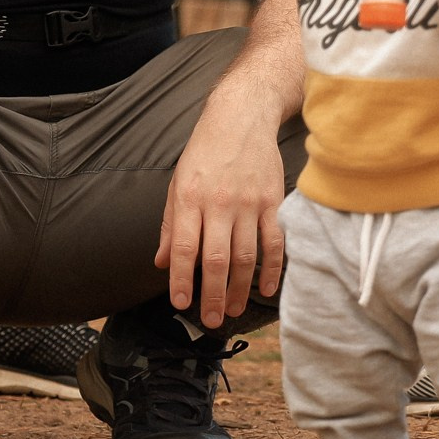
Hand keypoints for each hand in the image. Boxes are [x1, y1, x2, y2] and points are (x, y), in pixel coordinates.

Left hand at [155, 36, 291, 327]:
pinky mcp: (273, 201)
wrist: (241, 117)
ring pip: (246, 255)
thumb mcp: (177, 184)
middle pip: (217, 259)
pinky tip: (267, 288)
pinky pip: (274, 241)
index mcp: (190, 199)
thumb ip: (171, 226)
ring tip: (234, 310)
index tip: (181, 304)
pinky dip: (272, 268)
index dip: (183, 280)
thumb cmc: (204, 153)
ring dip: (241, 288)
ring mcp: (249, 203)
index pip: (185, 248)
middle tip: (211, 320)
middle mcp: (219, 203)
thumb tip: (163, 263)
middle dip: (213, 295)